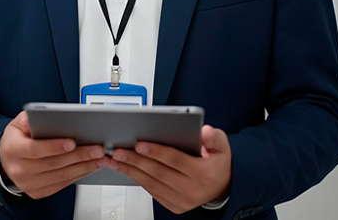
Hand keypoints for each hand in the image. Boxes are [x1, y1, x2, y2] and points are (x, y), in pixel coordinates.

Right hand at [0, 111, 108, 198]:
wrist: (6, 161)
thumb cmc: (15, 140)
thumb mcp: (16, 124)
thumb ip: (28, 119)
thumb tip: (40, 116)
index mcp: (13, 150)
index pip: (35, 149)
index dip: (54, 146)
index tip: (72, 142)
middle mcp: (20, 170)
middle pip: (53, 164)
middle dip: (79, 156)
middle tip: (96, 149)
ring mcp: (29, 184)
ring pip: (61, 176)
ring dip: (83, 167)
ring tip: (99, 158)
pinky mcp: (38, 192)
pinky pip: (62, 184)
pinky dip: (78, 175)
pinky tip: (89, 167)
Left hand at [107, 125, 231, 213]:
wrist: (221, 187)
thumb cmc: (217, 163)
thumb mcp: (222, 147)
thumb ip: (214, 137)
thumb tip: (204, 132)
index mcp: (203, 174)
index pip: (176, 160)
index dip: (157, 151)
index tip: (139, 143)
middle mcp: (192, 190)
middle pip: (159, 172)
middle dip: (136, 160)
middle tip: (119, 150)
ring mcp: (181, 200)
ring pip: (151, 183)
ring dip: (130, 170)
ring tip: (114, 159)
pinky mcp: (173, 205)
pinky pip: (151, 191)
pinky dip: (136, 179)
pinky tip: (126, 168)